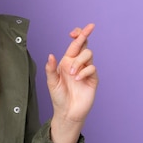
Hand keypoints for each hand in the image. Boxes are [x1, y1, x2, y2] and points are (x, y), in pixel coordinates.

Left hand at [45, 24, 97, 142]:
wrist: (67, 112)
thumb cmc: (58, 97)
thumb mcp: (51, 82)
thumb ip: (50, 69)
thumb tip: (50, 55)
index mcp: (67, 62)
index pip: (75, 44)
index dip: (78, 34)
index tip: (75, 31)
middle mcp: (77, 64)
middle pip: (84, 45)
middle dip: (84, 36)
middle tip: (81, 33)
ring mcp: (86, 71)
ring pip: (88, 55)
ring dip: (79, 62)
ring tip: (72, 74)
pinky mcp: (93, 79)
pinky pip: (92, 68)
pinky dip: (84, 72)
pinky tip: (78, 80)